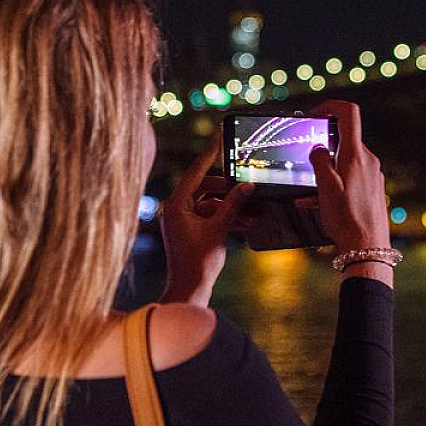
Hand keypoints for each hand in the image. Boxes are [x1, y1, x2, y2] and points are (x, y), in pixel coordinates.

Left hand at [160, 128, 254, 305]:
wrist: (189, 290)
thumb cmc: (199, 262)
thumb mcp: (220, 228)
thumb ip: (234, 204)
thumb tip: (247, 185)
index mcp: (175, 205)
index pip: (196, 171)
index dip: (211, 153)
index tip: (219, 135)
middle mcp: (174, 209)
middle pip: (205, 187)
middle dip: (229, 191)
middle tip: (248, 190)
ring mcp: (180, 220)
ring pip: (210, 202)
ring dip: (230, 208)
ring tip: (251, 214)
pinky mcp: (187, 230)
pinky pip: (208, 216)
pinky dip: (224, 218)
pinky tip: (244, 224)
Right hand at [300, 100, 389, 252]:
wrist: (368, 248)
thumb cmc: (347, 220)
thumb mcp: (325, 189)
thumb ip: (319, 162)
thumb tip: (318, 147)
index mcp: (356, 155)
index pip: (349, 113)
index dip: (330, 106)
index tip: (315, 114)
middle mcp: (368, 161)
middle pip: (345, 139)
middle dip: (323, 146)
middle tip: (306, 159)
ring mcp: (373, 175)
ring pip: (346, 161)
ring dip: (328, 169)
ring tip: (311, 191)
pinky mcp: (373, 189)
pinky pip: (352, 177)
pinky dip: (336, 183)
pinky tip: (321, 202)